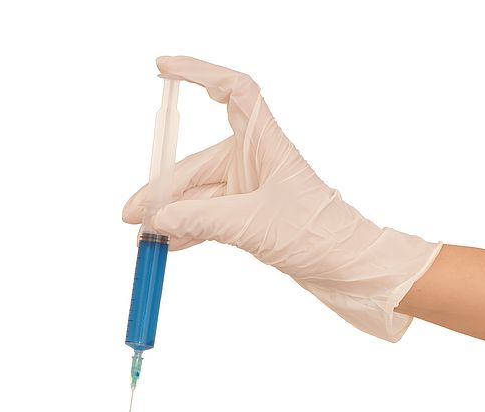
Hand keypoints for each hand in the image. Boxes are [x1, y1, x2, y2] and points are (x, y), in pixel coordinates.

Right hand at [123, 56, 440, 340]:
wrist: (350, 270)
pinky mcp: (253, 216)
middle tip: (134, 218)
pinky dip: (189, 228)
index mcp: (267, 144)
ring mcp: (254, 189)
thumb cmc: (319, 236)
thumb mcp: (254, 226)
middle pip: (199, 162)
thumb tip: (157, 220)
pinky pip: (210, 215)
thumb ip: (201, 220)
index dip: (200, 73)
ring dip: (172, 213)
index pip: (234, 91)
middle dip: (164, 188)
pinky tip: (168, 244)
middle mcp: (258, 160)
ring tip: (143, 237)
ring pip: (201, 193)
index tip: (162, 68)